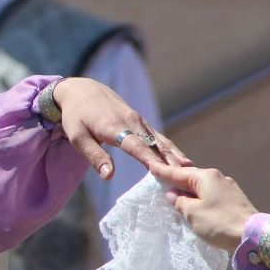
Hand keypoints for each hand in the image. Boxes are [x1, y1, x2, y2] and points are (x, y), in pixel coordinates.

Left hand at [51, 77, 189, 177]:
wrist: (82, 89)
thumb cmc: (77, 116)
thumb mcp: (78, 137)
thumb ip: (94, 156)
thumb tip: (109, 176)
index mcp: (115, 127)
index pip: (137, 146)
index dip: (151, 160)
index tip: (166, 173)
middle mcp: (132, 122)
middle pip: (155, 145)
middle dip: (172, 162)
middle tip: (188, 179)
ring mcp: (139, 121)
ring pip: (161, 141)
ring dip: (176, 155)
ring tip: (192, 171)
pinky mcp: (141, 122)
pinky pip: (158, 137)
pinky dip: (170, 149)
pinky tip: (181, 160)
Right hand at [148, 160, 257, 250]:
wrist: (252, 235)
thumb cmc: (219, 222)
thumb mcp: (192, 213)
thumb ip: (180, 202)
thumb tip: (174, 194)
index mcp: (206, 177)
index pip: (178, 173)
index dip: (163, 172)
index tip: (151, 165)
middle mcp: (218, 177)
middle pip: (192, 178)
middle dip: (178, 181)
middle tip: (163, 182)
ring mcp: (229, 187)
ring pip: (203, 187)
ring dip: (190, 191)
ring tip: (179, 197)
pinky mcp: (235, 199)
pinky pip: (212, 194)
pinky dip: (201, 198)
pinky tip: (197, 205)